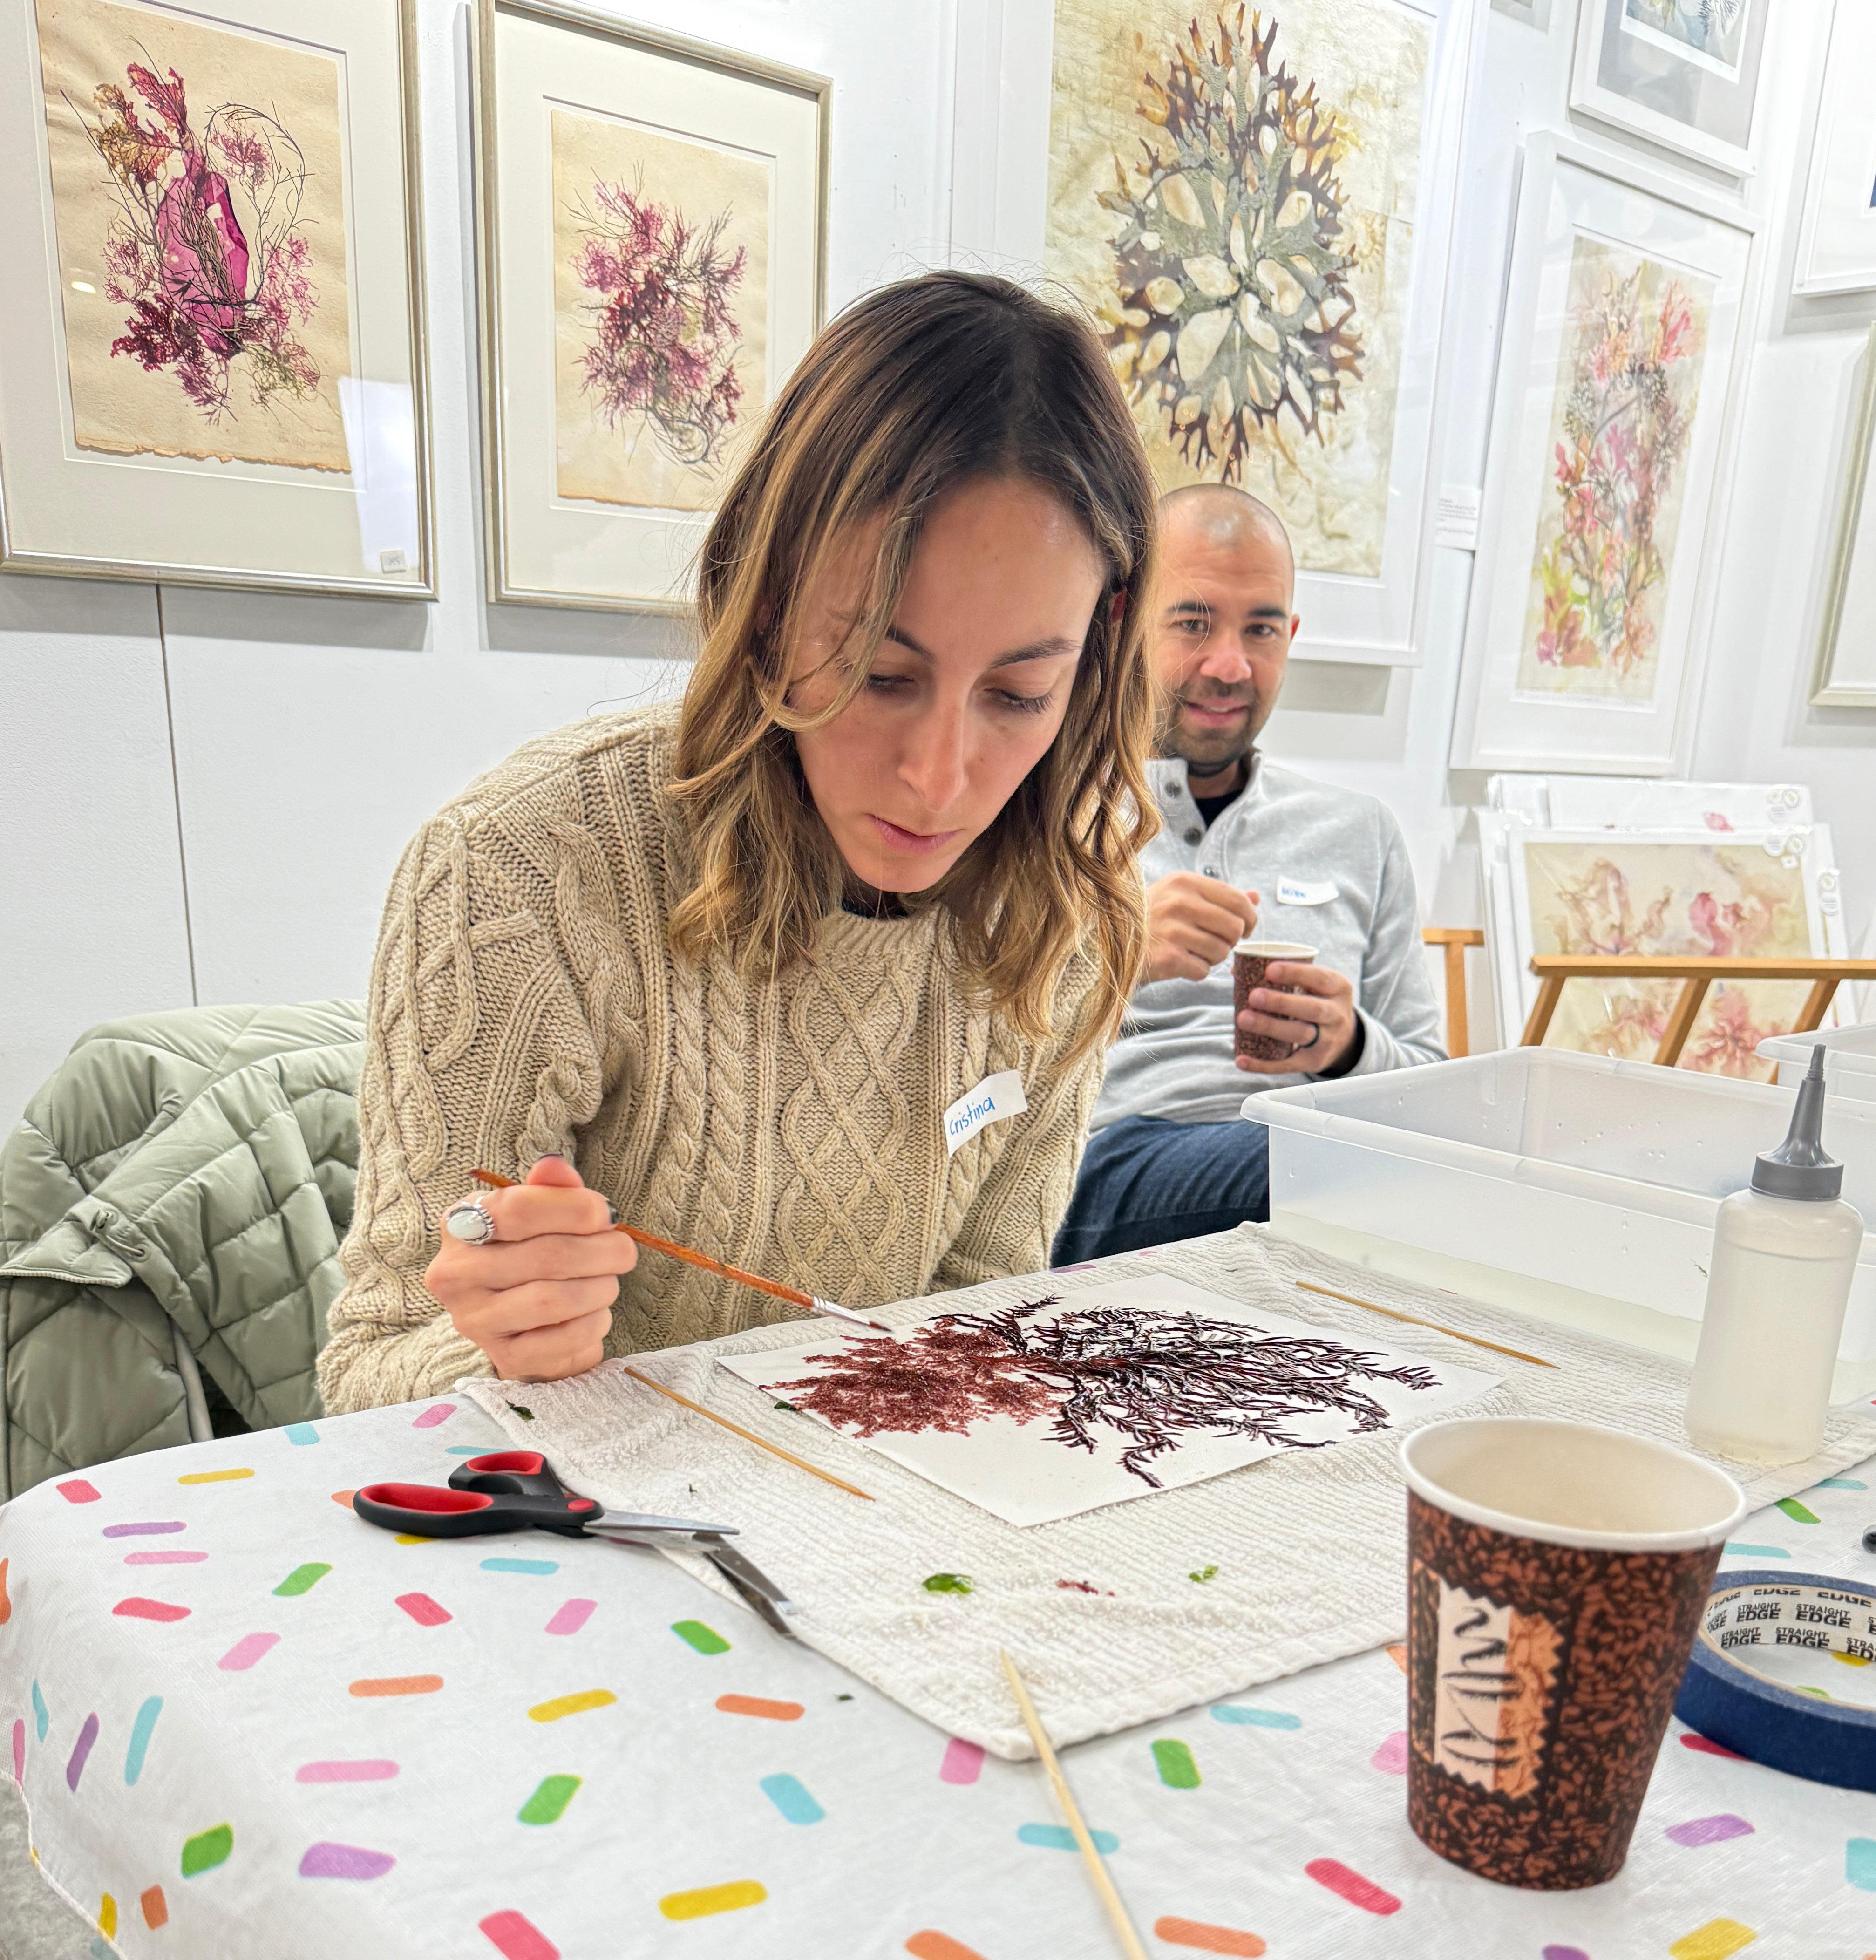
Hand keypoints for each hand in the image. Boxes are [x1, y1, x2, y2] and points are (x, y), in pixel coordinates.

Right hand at [424, 1155, 635, 1382]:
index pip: (516, 1209)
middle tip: (625, 1251)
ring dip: (600, 1288)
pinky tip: (597, 1313)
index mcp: (460, 1225)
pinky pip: (562, 1340)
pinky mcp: (503, 1358)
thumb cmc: (530, 1252)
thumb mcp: (537, 1212)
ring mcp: (475, 1320)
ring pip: (553, 1300)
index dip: (573, 1209)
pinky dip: (593, 1324)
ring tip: (610, 1281)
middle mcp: (455, 1274)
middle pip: (545, 1256)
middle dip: (602, 1251)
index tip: (607, 1214)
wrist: (519, 1321)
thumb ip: (549, 1189)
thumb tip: (554, 1166)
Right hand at [1143, 873, 1259, 982]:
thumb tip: (1256, 897)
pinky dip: (1197, 971)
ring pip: (1221, 952)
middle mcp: (1178, 902)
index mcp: (1185, 882)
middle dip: (1230, 940)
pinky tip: (1181, 963)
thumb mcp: (1181, 896)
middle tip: (1215, 942)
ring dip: (1213, 957)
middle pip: (1233, 928)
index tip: (1244, 929)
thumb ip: (1220, 897)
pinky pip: (1203, 970)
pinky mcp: (1167, 957)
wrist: (1110, 943)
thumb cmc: (1152, 918)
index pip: (1237, 900)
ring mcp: (1171, 930)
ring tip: (1195, 952)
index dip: (1249, 919)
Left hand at [1235, 962, 1358, 1074]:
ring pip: (1300, 1034)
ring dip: (1270, 1027)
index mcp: (1337, 988)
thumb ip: (1285, 975)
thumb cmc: (1317, 1001)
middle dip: (1281, 1002)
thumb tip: (1237, 970)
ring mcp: (1327, 1040)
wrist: (1345, 1038)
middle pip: (1312, 1009)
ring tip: (1243, 1019)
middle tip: (1253, 996)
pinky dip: (1263, 1065)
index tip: (1269, 970)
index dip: (1295, 973)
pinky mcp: (1314, 1062)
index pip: (1319, 978)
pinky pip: (1288, 1065)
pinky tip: (1241, 1060)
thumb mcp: (1314, 985)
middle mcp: (1337, 1014)